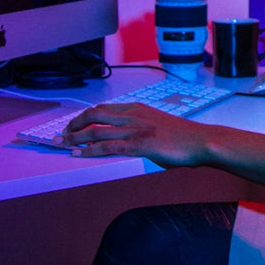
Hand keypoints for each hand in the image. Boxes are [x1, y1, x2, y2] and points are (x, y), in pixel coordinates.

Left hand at [59, 102, 207, 166]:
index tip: (74, 124)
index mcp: (137, 109)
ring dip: (75, 138)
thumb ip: (140, 129)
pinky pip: (108, 147)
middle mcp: (133, 115)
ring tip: (62, 144)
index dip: (84, 117)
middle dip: (74, 124)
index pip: (103, 109)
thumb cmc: (183, 138)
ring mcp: (135, 129)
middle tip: (62, 134)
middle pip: (94, 115)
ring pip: (96, 131)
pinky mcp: (139, 145)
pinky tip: (78, 155)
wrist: (201, 141)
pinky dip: (89, 151)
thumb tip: (126, 141)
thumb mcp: (157, 125)